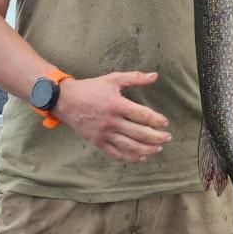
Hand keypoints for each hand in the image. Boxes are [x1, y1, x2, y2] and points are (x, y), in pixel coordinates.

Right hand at [56, 71, 171, 162]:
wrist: (65, 100)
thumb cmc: (90, 88)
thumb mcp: (112, 79)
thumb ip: (134, 78)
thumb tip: (154, 76)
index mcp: (116, 105)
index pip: (142, 115)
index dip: (156, 120)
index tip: (165, 123)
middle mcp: (111, 121)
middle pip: (139, 133)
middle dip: (156, 137)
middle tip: (167, 138)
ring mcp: (104, 134)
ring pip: (129, 146)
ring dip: (146, 149)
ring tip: (158, 149)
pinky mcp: (97, 142)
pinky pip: (115, 153)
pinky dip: (129, 157)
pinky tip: (140, 157)